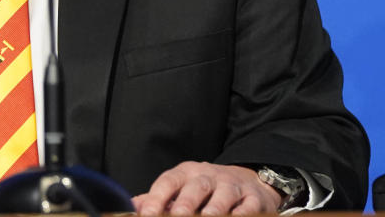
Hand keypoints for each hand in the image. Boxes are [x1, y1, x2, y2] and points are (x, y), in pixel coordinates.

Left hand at [133, 161, 283, 215]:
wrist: (247, 180)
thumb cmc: (205, 189)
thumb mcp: (180, 187)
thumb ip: (156, 198)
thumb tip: (130, 208)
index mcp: (186, 173)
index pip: (168, 181)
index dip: (157, 197)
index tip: (147, 214)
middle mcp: (208, 176)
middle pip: (196, 187)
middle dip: (186, 202)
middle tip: (177, 215)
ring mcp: (232, 186)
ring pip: (224, 194)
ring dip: (215, 208)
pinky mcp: (254, 198)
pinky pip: (248, 206)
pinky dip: (242, 213)